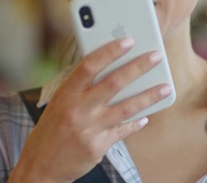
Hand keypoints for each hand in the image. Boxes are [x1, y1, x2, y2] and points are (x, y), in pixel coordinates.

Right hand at [8, 37, 171, 181]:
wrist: (40, 165)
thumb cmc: (53, 127)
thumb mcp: (60, 102)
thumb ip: (81, 86)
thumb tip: (110, 65)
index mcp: (66, 93)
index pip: (89, 65)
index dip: (110, 51)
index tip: (128, 40)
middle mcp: (77, 109)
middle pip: (114, 83)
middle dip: (138, 67)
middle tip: (156, 56)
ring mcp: (89, 128)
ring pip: (127, 107)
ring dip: (150, 96)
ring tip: (165, 87)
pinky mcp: (98, 146)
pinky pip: (124, 130)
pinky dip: (137, 122)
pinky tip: (146, 116)